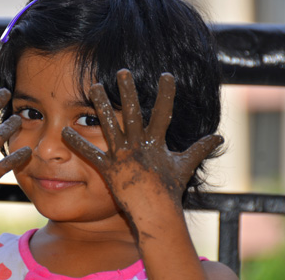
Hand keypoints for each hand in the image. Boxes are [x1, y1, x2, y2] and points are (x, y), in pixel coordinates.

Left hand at [62, 69, 222, 213]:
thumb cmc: (169, 189)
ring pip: (110, 126)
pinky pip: (91, 154)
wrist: (155, 213)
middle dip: (128, 92)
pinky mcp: (108, 168)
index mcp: (156, 143)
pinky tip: (63, 130)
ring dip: (101, 106)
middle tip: (122, 71)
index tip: (166, 75)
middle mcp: (139, 146)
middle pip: (132, 114)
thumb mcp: (185, 166)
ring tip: (94, 86)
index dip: (166, 95)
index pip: (164, 114)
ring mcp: (122, 156)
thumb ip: (200, 148)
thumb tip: (220, 137)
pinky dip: (77, 143)